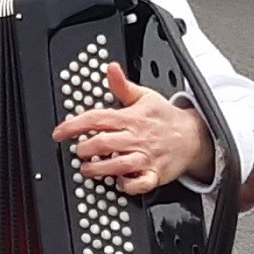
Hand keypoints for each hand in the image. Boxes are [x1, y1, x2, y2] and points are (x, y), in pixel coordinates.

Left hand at [53, 60, 212, 194]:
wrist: (193, 136)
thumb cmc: (165, 118)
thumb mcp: (144, 96)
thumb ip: (122, 85)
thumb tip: (110, 68)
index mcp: (130, 118)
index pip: (97, 119)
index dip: (74, 125)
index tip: (59, 133)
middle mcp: (136, 138)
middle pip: (104, 143)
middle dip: (85, 148)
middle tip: (78, 151)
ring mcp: (146, 157)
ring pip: (118, 164)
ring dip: (99, 169)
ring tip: (88, 169)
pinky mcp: (155, 173)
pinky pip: (140, 183)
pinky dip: (128, 185)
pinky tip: (119, 182)